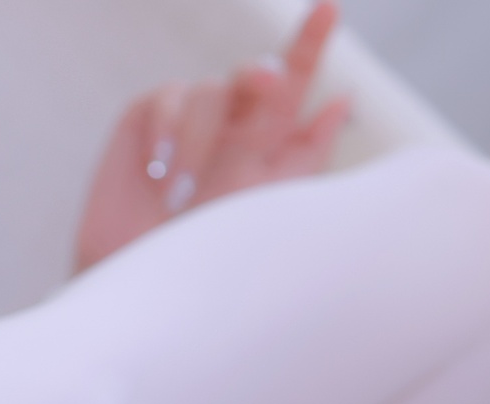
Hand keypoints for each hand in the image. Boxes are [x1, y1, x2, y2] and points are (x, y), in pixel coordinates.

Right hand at [74, 2, 351, 270]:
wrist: (145, 289)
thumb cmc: (211, 259)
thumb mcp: (269, 207)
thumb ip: (306, 152)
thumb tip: (343, 99)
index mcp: (267, 141)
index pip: (295, 84)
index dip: (312, 43)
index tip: (331, 6)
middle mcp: (230, 125)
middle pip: (254, 74)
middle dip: (261, 75)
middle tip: (268, 86)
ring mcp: (186, 122)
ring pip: (209, 90)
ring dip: (201, 139)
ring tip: (181, 193)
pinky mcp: (145, 121)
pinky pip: (164, 97)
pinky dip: (165, 128)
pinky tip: (158, 169)